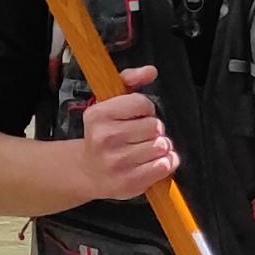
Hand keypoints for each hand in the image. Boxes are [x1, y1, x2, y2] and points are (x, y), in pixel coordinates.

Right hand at [72, 64, 177, 200]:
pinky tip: (153, 162)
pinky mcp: (130, 182)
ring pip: (162, 146)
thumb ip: (129, 81)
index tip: (137, 116)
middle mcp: (105, 139)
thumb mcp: (109, 104)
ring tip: (146, 150)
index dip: (146, 110)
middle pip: (156, 126)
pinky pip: (165, 166)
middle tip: (142, 135)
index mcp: (98, 115)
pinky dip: (166, 163)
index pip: (142, 103)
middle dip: (154, 130)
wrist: (87, 171)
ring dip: (160, 148)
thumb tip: (150, 71)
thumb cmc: (104, 135)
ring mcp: (117, 162)